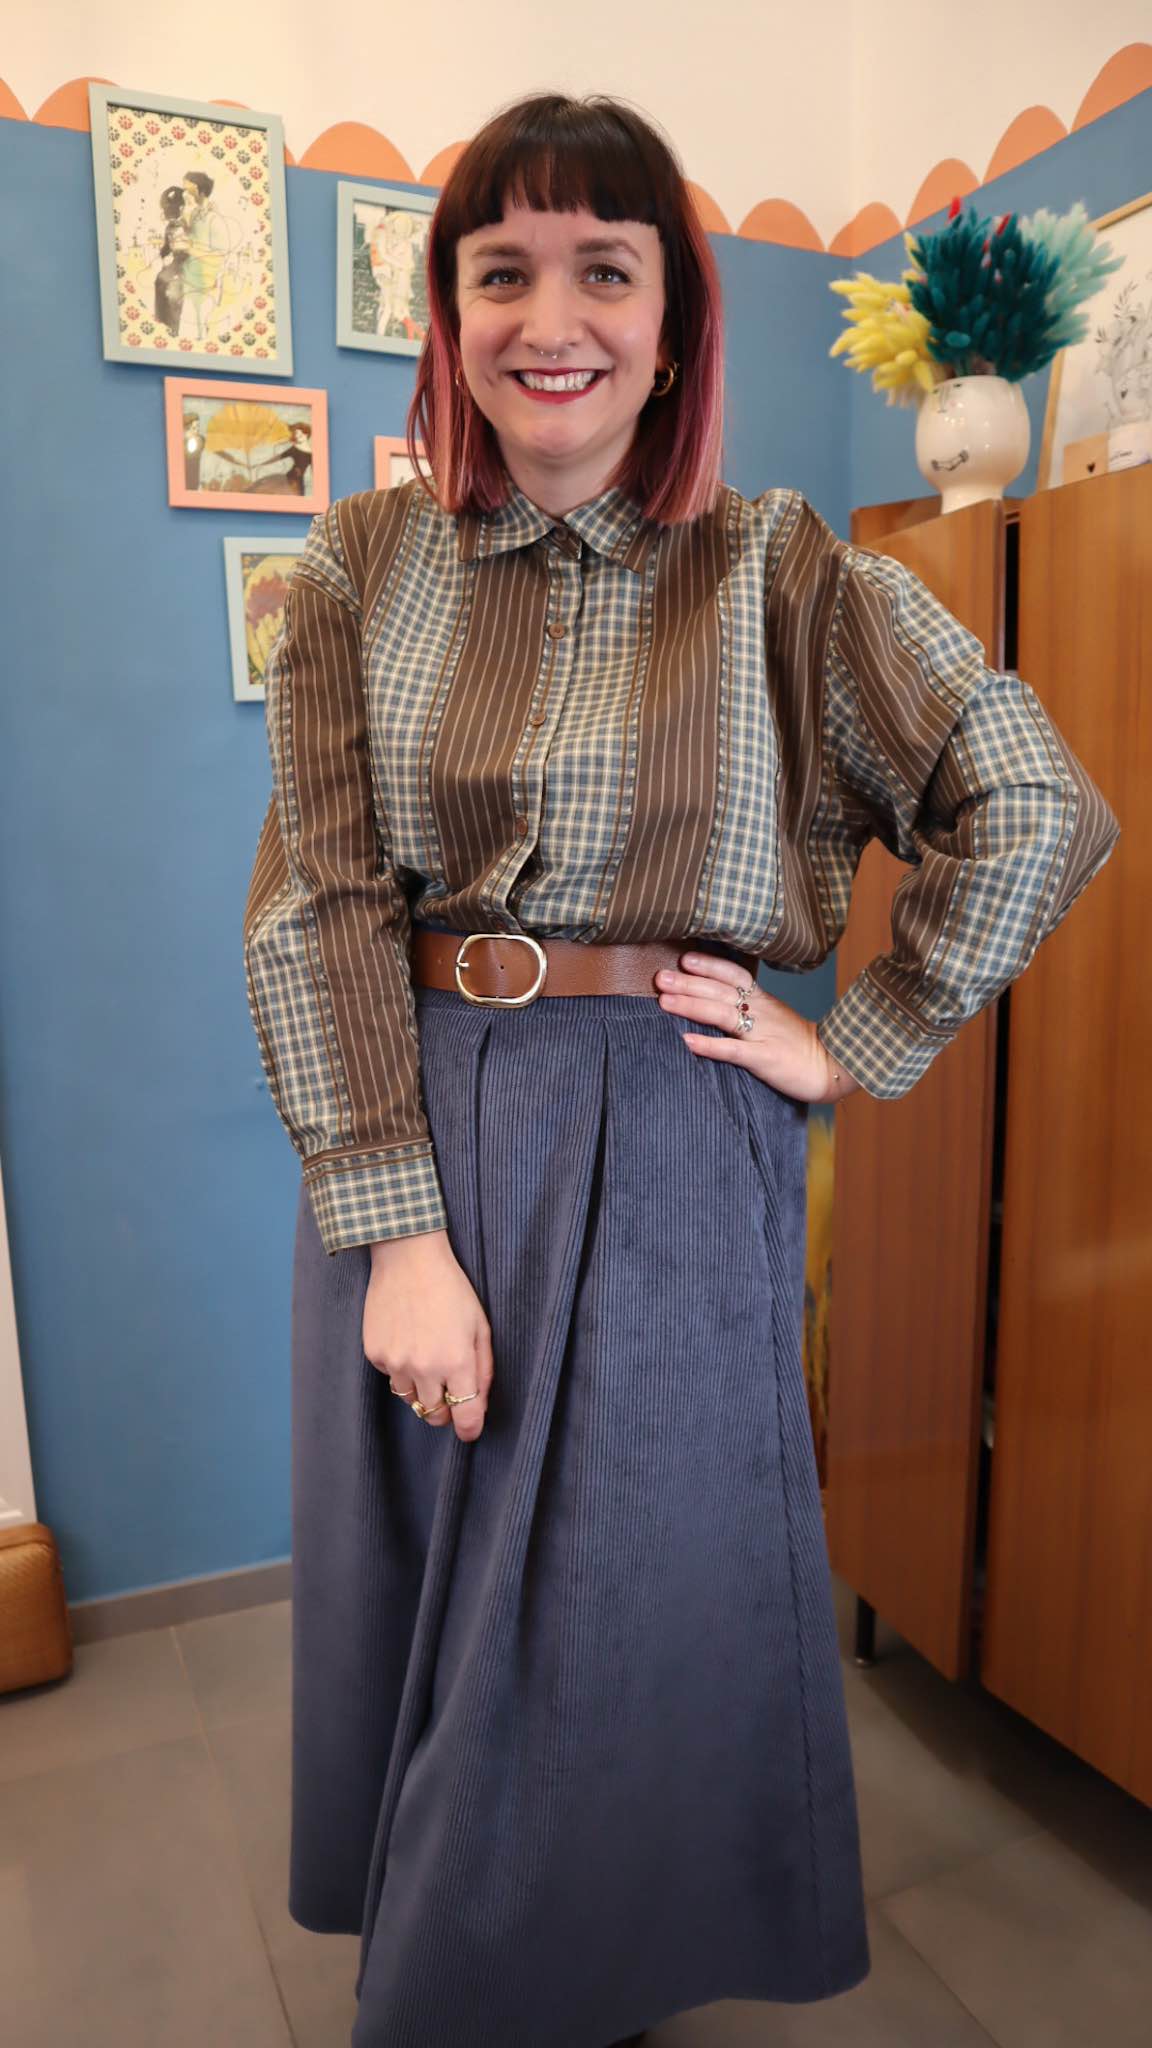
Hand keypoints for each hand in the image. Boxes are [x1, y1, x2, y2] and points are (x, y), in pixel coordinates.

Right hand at [364, 1230, 493, 1440]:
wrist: (408, 1259)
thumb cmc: (451, 1289)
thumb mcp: (480, 1326)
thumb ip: (483, 1368)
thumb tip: (480, 1403)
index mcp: (456, 1362)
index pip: (465, 1417)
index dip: (470, 1429)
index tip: (470, 1431)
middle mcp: (424, 1368)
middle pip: (435, 1415)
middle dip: (445, 1410)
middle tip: (449, 1391)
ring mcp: (396, 1362)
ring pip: (411, 1399)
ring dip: (421, 1390)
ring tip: (426, 1359)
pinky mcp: (375, 1354)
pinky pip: (391, 1377)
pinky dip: (400, 1369)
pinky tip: (407, 1341)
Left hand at [654, 953, 859, 1104]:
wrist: (835, 1064)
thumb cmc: (801, 1044)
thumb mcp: (776, 1017)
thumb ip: (751, 1007)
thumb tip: (718, 1000)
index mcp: (764, 1001)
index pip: (734, 974)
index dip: (709, 965)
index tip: (684, 958)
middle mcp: (761, 1012)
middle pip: (720, 990)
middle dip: (688, 982)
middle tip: (660, 977)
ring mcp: (763, 1034)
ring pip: (722, 1013)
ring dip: (691, 1005)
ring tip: (664, 1001)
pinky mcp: (765, 1058)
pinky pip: (734, 1050)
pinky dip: (710, 1045)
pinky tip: (688, 1041)